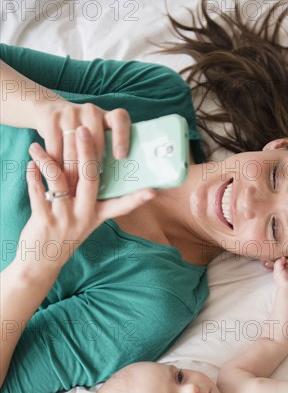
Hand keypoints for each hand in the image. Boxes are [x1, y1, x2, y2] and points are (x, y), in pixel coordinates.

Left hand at [17, 126, 153, 278]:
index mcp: (96, 215)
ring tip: (36, 146)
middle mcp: (83, 216)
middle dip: (86, 151)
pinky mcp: (43, 220)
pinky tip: (30, 165)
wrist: (41, 264)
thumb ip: (86, 199)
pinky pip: (38, 192)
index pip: (121, 206)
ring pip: (58, 179)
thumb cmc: (63, 237)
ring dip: (46, 159)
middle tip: (83, 129)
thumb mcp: (82, 221)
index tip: (153, 191)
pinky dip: (32, 176)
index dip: (137, 199)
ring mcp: (64, 218)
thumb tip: (87, 170)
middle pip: (89, 178)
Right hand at [35, 99, 131, 194]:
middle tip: (89, 194)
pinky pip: (55, 150)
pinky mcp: (51, 120)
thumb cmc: (83, 135)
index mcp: (108, 116)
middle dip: (91, 172)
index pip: (120, 120)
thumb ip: (109, 154)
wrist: (50, 110)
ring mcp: (70, 113)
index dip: (122, 137)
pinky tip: (56, 180)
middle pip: (94, 145)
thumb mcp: (98, 138)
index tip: (120, 157)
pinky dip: (55, 167)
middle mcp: (91, 111)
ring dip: (72, 175)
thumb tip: (120, 185)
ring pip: (73, 151)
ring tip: (72, 193)